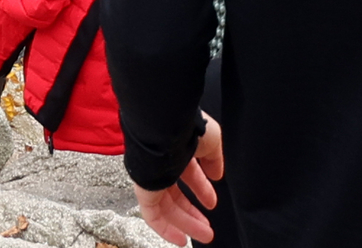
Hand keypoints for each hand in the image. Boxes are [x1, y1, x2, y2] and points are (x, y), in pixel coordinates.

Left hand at [136, 115, 224, 243]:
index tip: (212, 203)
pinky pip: (152, 215)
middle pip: (176, 195)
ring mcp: (151, 177)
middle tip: (206, 227)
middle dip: (192, 213)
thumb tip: (217, 174)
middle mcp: (161, 164)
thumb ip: (214, 160)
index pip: (189, 174)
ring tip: (204, 235)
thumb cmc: (186, 126)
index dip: (202, 190)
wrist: (166, 125)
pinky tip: (180, 238)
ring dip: (186, 224)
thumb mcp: (211, 142)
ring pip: (167, 208)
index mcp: (176, 150)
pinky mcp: (143, 189)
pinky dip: (165, 229)